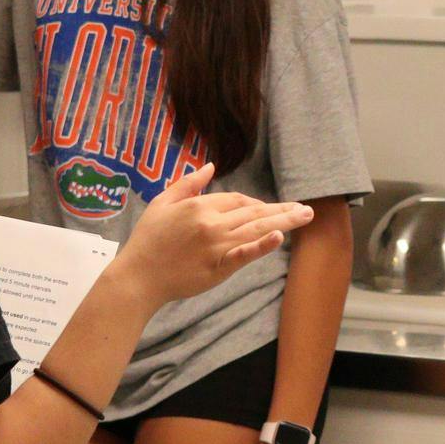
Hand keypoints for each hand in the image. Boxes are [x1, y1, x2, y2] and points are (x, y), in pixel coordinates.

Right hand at [117, 163, 313, 302]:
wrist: (137, 277)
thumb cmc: (148, 239)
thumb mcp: (162, 203)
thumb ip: (188, 184)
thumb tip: (211, 166)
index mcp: (198, 206)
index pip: (237, 200)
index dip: (255, 203)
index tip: (267, 210)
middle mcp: (211, 223)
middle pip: (254, 212)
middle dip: (282, 209)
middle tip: (307, 209)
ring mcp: (216, 245)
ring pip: (256, 229)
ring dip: (284, 221)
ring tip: (306, 216)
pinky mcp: (218, 267)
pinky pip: (244, 254)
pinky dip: (262, 246)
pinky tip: (280, 236)